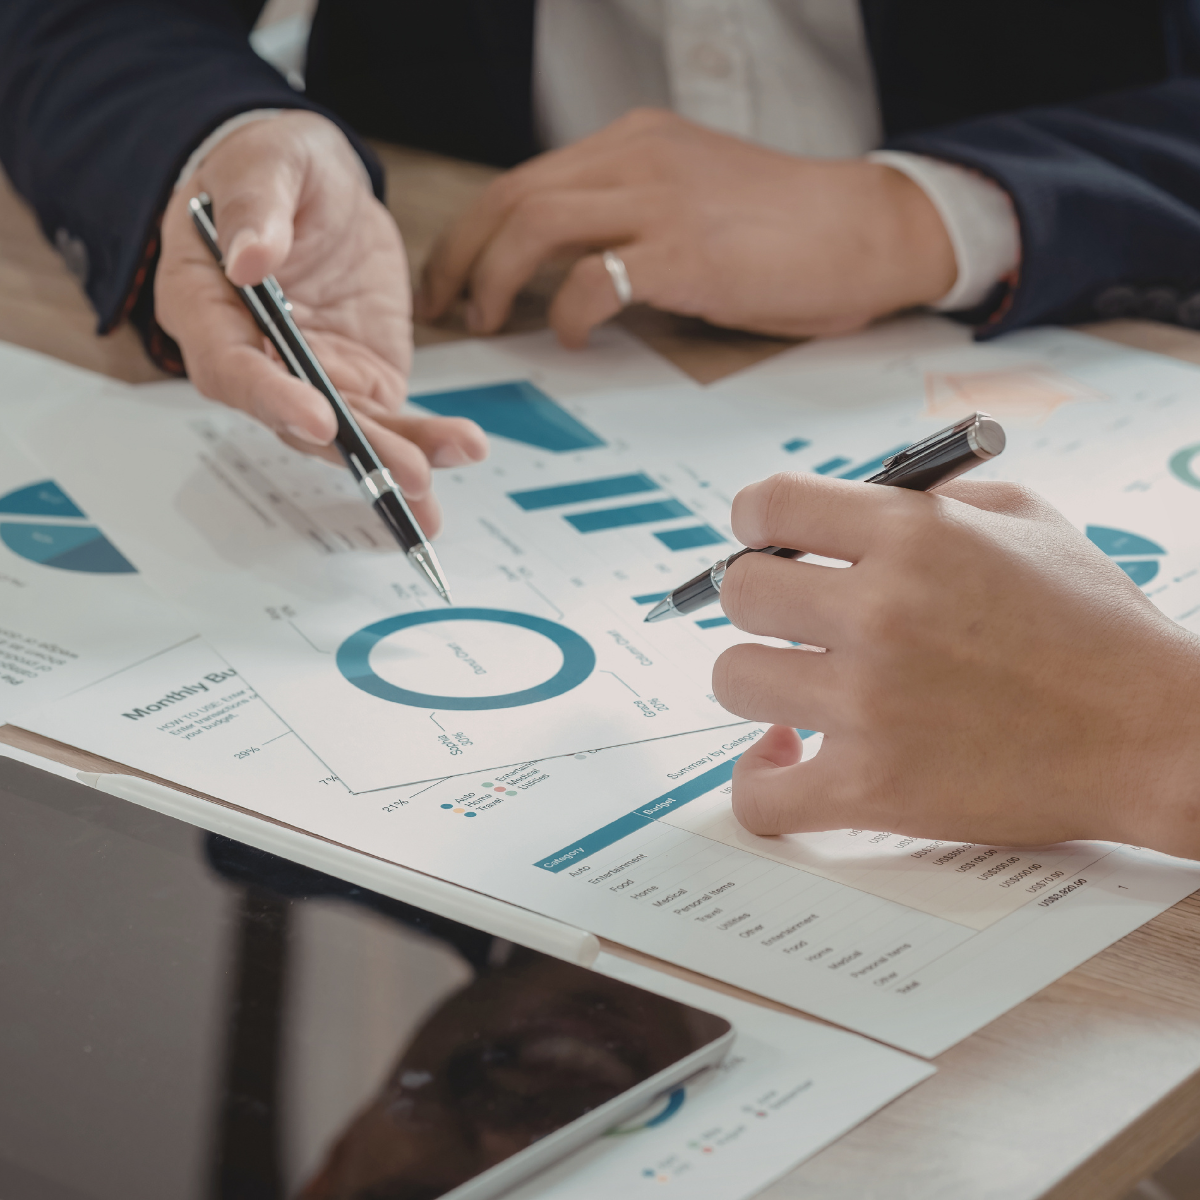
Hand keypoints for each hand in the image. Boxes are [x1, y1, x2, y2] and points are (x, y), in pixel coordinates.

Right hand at [158, 111, 486, 535]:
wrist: (319, 186)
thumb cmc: (274, 168)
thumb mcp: (266, 163)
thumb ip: (254, 208)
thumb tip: (248, 258)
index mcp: (205, 307)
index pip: (231, 368)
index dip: (271, 398)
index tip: (318, 415)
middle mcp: (253, 358)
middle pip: (294, 421)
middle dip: (353, 449)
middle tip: (405, 469)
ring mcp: (310, 378)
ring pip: (347, 433)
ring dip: (396, 457)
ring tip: (443, 469)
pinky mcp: (357, 382)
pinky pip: (388, 422)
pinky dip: (423, 442)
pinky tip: (462, 452)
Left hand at [418, 108, 955, 347]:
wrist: (866, 229)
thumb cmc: (788, 227)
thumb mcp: (693, 196)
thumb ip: (629, 213)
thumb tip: (567, 266)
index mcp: (635, 142)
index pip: (523, 178)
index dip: (472, 231)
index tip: (453, 274)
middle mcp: (637, 158)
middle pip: (510, 196)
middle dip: (460, 256)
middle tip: (444, 304)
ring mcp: (660, 200)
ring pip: (533, 224)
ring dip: (493, 279)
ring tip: (487, 321)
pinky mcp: (685, 253)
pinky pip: (593, 279)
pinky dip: (565, 313)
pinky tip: (571, 337)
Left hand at [711, 473, 1199, 858]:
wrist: (1156, 733)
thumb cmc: (1094, 624)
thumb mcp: (1025, 518)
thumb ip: (927, 500)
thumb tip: (844, 501)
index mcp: (912, 536)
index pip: (767, 504)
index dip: (754, 521)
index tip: (766, 541)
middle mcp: (881, 613)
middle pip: (737, 590)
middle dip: (758, 598)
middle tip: (792, 618)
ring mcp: (870, 706)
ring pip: (733, 679)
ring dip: (761, 680)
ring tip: (801, 686)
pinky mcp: (874, 789)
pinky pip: (761, 795)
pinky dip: (759, 779)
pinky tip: (785, 755)